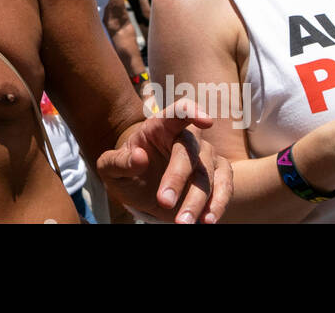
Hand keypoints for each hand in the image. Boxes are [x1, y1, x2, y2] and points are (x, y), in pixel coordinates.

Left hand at [97, 98, 232, 223]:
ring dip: (197, 200)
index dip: (192, 112)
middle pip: (189, 151)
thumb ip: (119, 162)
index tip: (206, 121)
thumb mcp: (110, 168)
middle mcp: (186, 137)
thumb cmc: (126, 171)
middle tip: (164, 202)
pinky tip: (207, 221)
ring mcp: (205, 155)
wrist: (141, 190)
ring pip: (207, 175)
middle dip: (177, 178)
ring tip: (182, 223)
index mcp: (159, 127)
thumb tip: (139, 156)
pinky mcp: (218, 174)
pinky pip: (225, 187)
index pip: (178, 112)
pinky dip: (218, 204)